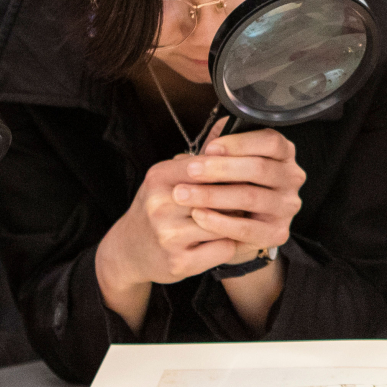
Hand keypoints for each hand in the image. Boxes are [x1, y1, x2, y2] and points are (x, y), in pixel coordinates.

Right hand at [100, 130, 305, 292]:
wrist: (128, 250)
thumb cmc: (157, 208)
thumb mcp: (168, 177)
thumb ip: (198, 157)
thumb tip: (228, 123)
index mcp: (160, 177)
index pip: (207, 165)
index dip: (233, 167)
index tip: (252, 168)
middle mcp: (160, 205)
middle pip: (218, 194)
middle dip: (240, 194)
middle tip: (258, 192)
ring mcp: (168, 236)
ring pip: (225, 222)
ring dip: (239, 220)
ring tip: (245, 215)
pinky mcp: (179, 263)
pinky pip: (223, 249)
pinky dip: (232, 243)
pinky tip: (231, 238)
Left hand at [170, 128, 304, 262]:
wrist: (233, 223)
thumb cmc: (229, 182)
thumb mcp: (228, 159)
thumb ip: (223, 145)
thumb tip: (213, 136)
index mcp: (283, 154)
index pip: (270, 141)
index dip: (239, 143)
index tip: (209, 148)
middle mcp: (291, 178)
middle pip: (259, 168)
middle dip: (221, 169)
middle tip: (190, 170)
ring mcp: (287, 206)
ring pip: (251, 197)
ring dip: (213, 195)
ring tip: (184, 194)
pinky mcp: (277, 233)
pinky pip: (248, 228)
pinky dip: (220, 222)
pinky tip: (198, 215)